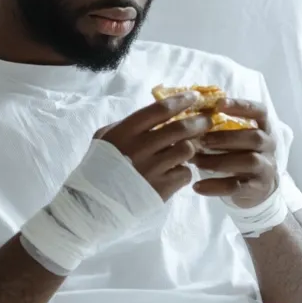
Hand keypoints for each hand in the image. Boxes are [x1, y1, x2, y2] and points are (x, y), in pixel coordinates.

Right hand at [96, 94, 212, 200]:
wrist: (94, 205)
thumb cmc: (98, 169)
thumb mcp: (104, 139)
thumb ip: (125, 125)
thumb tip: (151, 115)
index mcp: (126, 132)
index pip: (160, 110)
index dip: (181, 100)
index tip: (194, 96)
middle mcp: (141, 147)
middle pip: (180, 128)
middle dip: (198, 122)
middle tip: (207, 121)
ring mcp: (153, 169)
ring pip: (186, 150)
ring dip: (191, 148)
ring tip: (189, 149)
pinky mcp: (162, 188)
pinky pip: (184, 173)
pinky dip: (183, 171)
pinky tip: (176, 172)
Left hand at [191, 99, 277, 207]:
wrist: (258, 189)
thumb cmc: (240, 154)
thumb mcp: (236, 138)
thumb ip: (221, 126)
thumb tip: (190, 114)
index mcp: (264, 128)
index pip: (259, 111)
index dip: (241, 106)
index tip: (218, 104)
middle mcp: (269, 146)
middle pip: (255, 138)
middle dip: (226, 137)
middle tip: (201, 140)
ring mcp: (266, 168)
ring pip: (248, 161)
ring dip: (219, 161)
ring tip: (196, 162)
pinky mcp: (257, 188)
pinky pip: (237, 187)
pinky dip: (215, 186)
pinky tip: (197, 186)